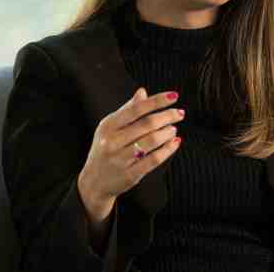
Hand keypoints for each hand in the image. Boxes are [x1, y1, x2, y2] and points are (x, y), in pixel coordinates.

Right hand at [77, 87, 183, 220]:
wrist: (94, 182)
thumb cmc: (106, 148)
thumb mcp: (111, 128)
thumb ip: (128, 110)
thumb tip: (142, 92)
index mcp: (108, 126)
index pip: (136, 109)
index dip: (157, 101)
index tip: (174, 96)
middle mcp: (112, 141)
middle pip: (147, 124)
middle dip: (167, 116)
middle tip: (180, 113)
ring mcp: (120, 159)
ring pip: (152, 141)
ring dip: (168, 132)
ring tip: (174, 129)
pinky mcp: (130, 174)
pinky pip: (154, 159)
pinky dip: (168, 149)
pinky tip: (175, 142)